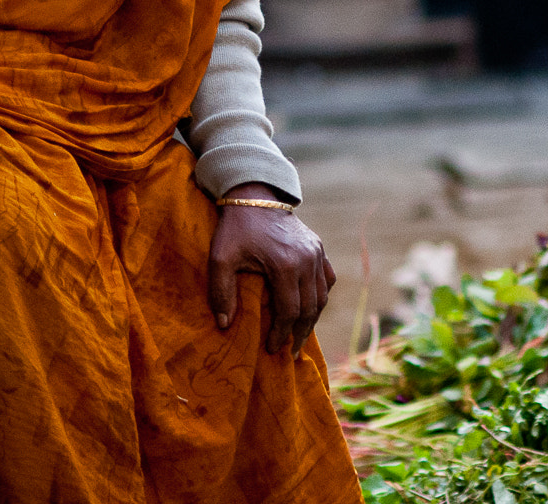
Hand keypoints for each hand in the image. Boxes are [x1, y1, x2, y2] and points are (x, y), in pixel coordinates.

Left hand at [207, 182, 335, 355]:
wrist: (253, 196)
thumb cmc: (235, 228)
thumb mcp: (220, 258)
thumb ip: (221, 292)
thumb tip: (224, 324)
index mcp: (284, 265)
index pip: (289, 311)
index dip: (281, 334)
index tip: (271, 348)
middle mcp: (306, 260)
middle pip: (310, 308)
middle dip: (299, 333)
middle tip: (289, 351)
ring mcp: (315, 252)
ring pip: (322, 296)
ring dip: (312, 318)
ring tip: (299, 335)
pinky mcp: (318, 246)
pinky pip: (327, 278)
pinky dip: (321, 296)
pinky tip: (311, 307)